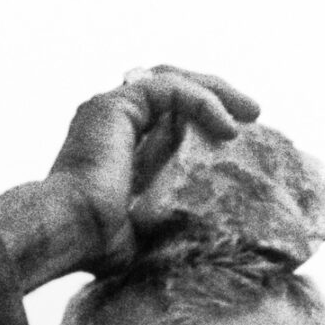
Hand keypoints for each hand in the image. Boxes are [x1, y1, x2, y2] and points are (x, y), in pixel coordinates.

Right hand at [44, 65, 260, 275]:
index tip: (244, 136)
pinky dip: (202, 100)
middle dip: (217, 95)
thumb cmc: (107, 245)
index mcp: (126, 148)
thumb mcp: (161, 228)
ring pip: (171, 80)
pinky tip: (229, 128)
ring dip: (216, 91)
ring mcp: (111, 110)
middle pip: (173, 90)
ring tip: (251, 112)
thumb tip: (228, 242)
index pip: (171, 115)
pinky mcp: (112, 106)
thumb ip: (185, 217)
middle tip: (254, 113)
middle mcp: (115, 123)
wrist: (71, 233)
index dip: (208, 117)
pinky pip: (167, 88)